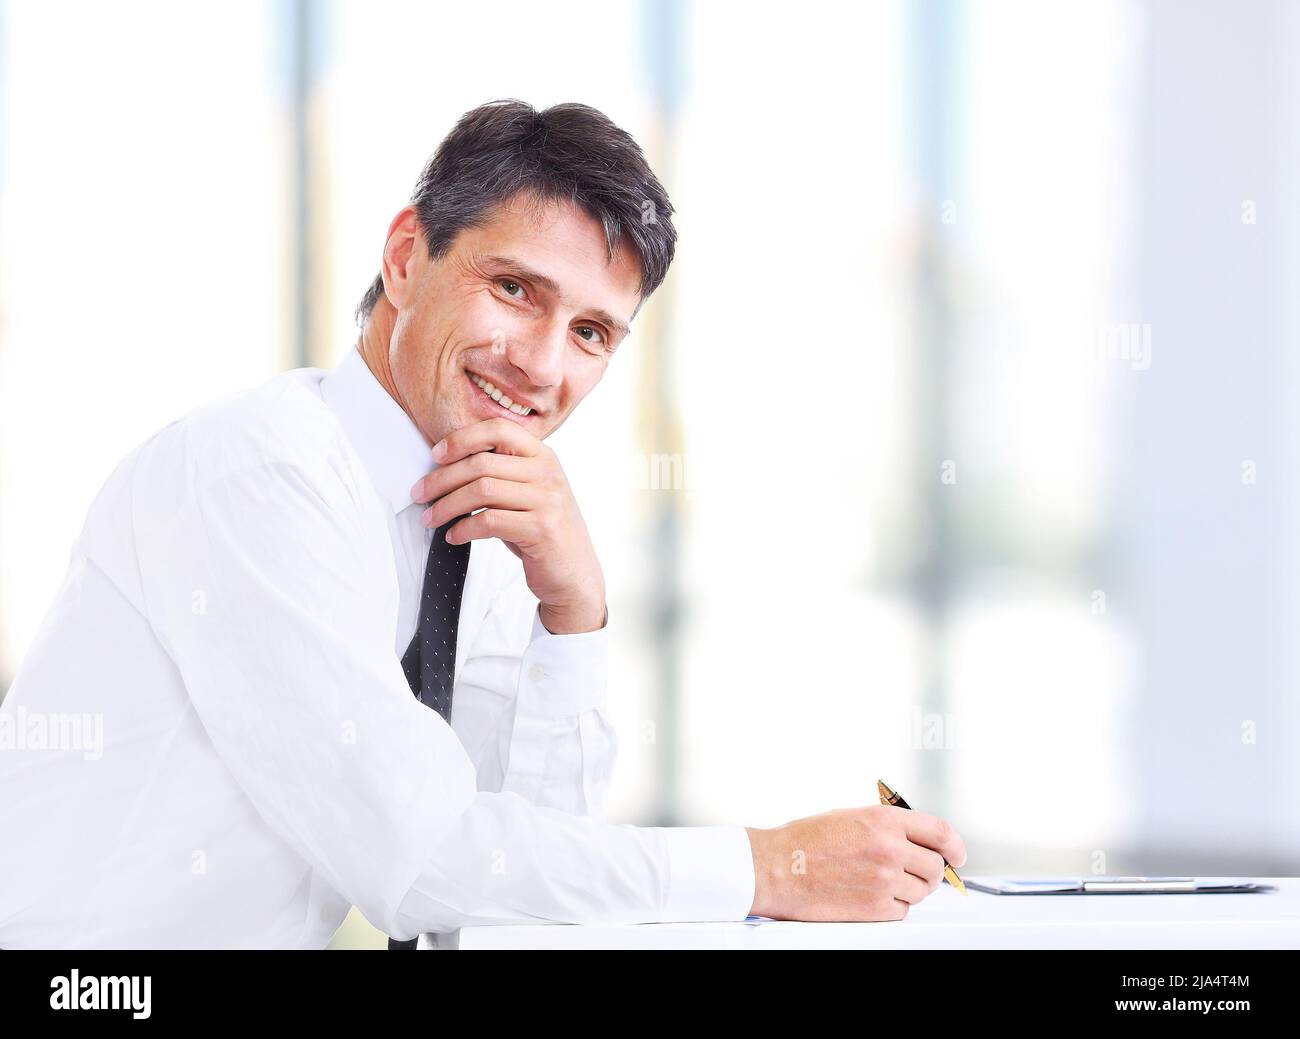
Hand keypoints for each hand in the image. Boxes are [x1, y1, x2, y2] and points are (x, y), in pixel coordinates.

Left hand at [410, 417, 605, 634]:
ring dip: (446, 505)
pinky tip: (454, 536)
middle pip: (482, 463)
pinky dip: (463, 528)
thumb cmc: (542, 533)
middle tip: (419, 494)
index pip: (499, 430)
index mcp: (544, 457)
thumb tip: (446, 468)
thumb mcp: (527, 495)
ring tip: (430, 518)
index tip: (436, 455)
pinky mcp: (541, 529)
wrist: (574, 575)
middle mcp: (548, 473)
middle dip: (442, 479)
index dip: (463, 438)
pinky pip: (489, 521)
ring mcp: (547, 500)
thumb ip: (501, 476)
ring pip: (482, 491)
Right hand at [744, 805, 966, 920]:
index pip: (941, 832)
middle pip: (935, 867)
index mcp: (884, 820)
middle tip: (913, 873)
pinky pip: (902, 911)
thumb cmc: (806, 841)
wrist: (777, 867)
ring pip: (921, 891)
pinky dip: (892, 907)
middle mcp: (890, 848)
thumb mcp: (851, 817)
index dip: (955, 846)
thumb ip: (889, 826)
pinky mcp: (875, 908)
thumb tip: (919, 841)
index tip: (957, 855)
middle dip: (929, 872)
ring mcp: (884, 879)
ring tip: (880, 882)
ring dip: (908, 890)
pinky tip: (869, 896)